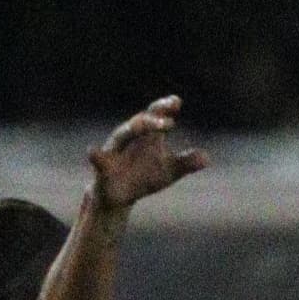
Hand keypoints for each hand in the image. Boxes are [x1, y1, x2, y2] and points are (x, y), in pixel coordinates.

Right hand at [87, 96, 208, 213]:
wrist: (120, 197)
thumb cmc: (144, 177)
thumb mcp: (169, 171)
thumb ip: (186, 163)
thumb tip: (207, 159)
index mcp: (146, 136)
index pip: (155, 115)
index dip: (165, 107)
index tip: (177, 102)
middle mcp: (129, 138)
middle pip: (140, 122)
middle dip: (153, 120)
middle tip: (168, 122)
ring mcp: (114, 151)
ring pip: (122, 135)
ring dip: (134, 130)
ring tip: (144, 125)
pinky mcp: (102, 168)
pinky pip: (98, 160)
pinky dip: (95, 156)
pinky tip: (92, 151)